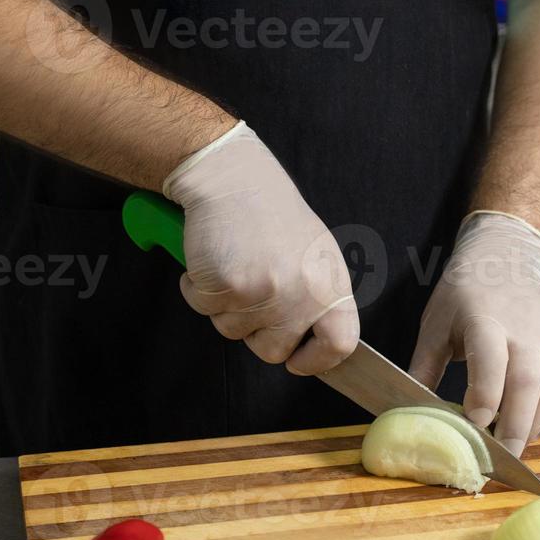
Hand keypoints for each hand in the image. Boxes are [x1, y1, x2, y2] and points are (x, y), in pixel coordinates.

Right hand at [165, 121, 358, 374]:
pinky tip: (212, 259)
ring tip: (234, 265)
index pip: (341, 343)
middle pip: (275, 350)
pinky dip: (198, 289)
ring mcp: (266, 292)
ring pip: (233, 332)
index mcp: (330, 283)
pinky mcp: (228, 286)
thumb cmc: (270, 215)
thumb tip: (313, 343)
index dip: (318, 360)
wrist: (234, 179)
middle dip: (255, 333)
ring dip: (224, 307)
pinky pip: (204, 310)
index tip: (298, 360)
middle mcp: (303, 293)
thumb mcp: (313, 256)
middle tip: (250, 295)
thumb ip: (317, 298)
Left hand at [409, 212, 539, 455]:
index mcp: (488, 320)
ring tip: (514, 445)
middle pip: (527, 383)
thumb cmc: (463, 297)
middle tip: (501, 456)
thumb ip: (424, 367)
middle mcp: (527, 329)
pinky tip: (532, 427)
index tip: (474, 424)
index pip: (491, 361)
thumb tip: (411, 410)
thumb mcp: (435, 325)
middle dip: (514, 425)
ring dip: (535, 424)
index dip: (485, 395)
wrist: (505, 261)